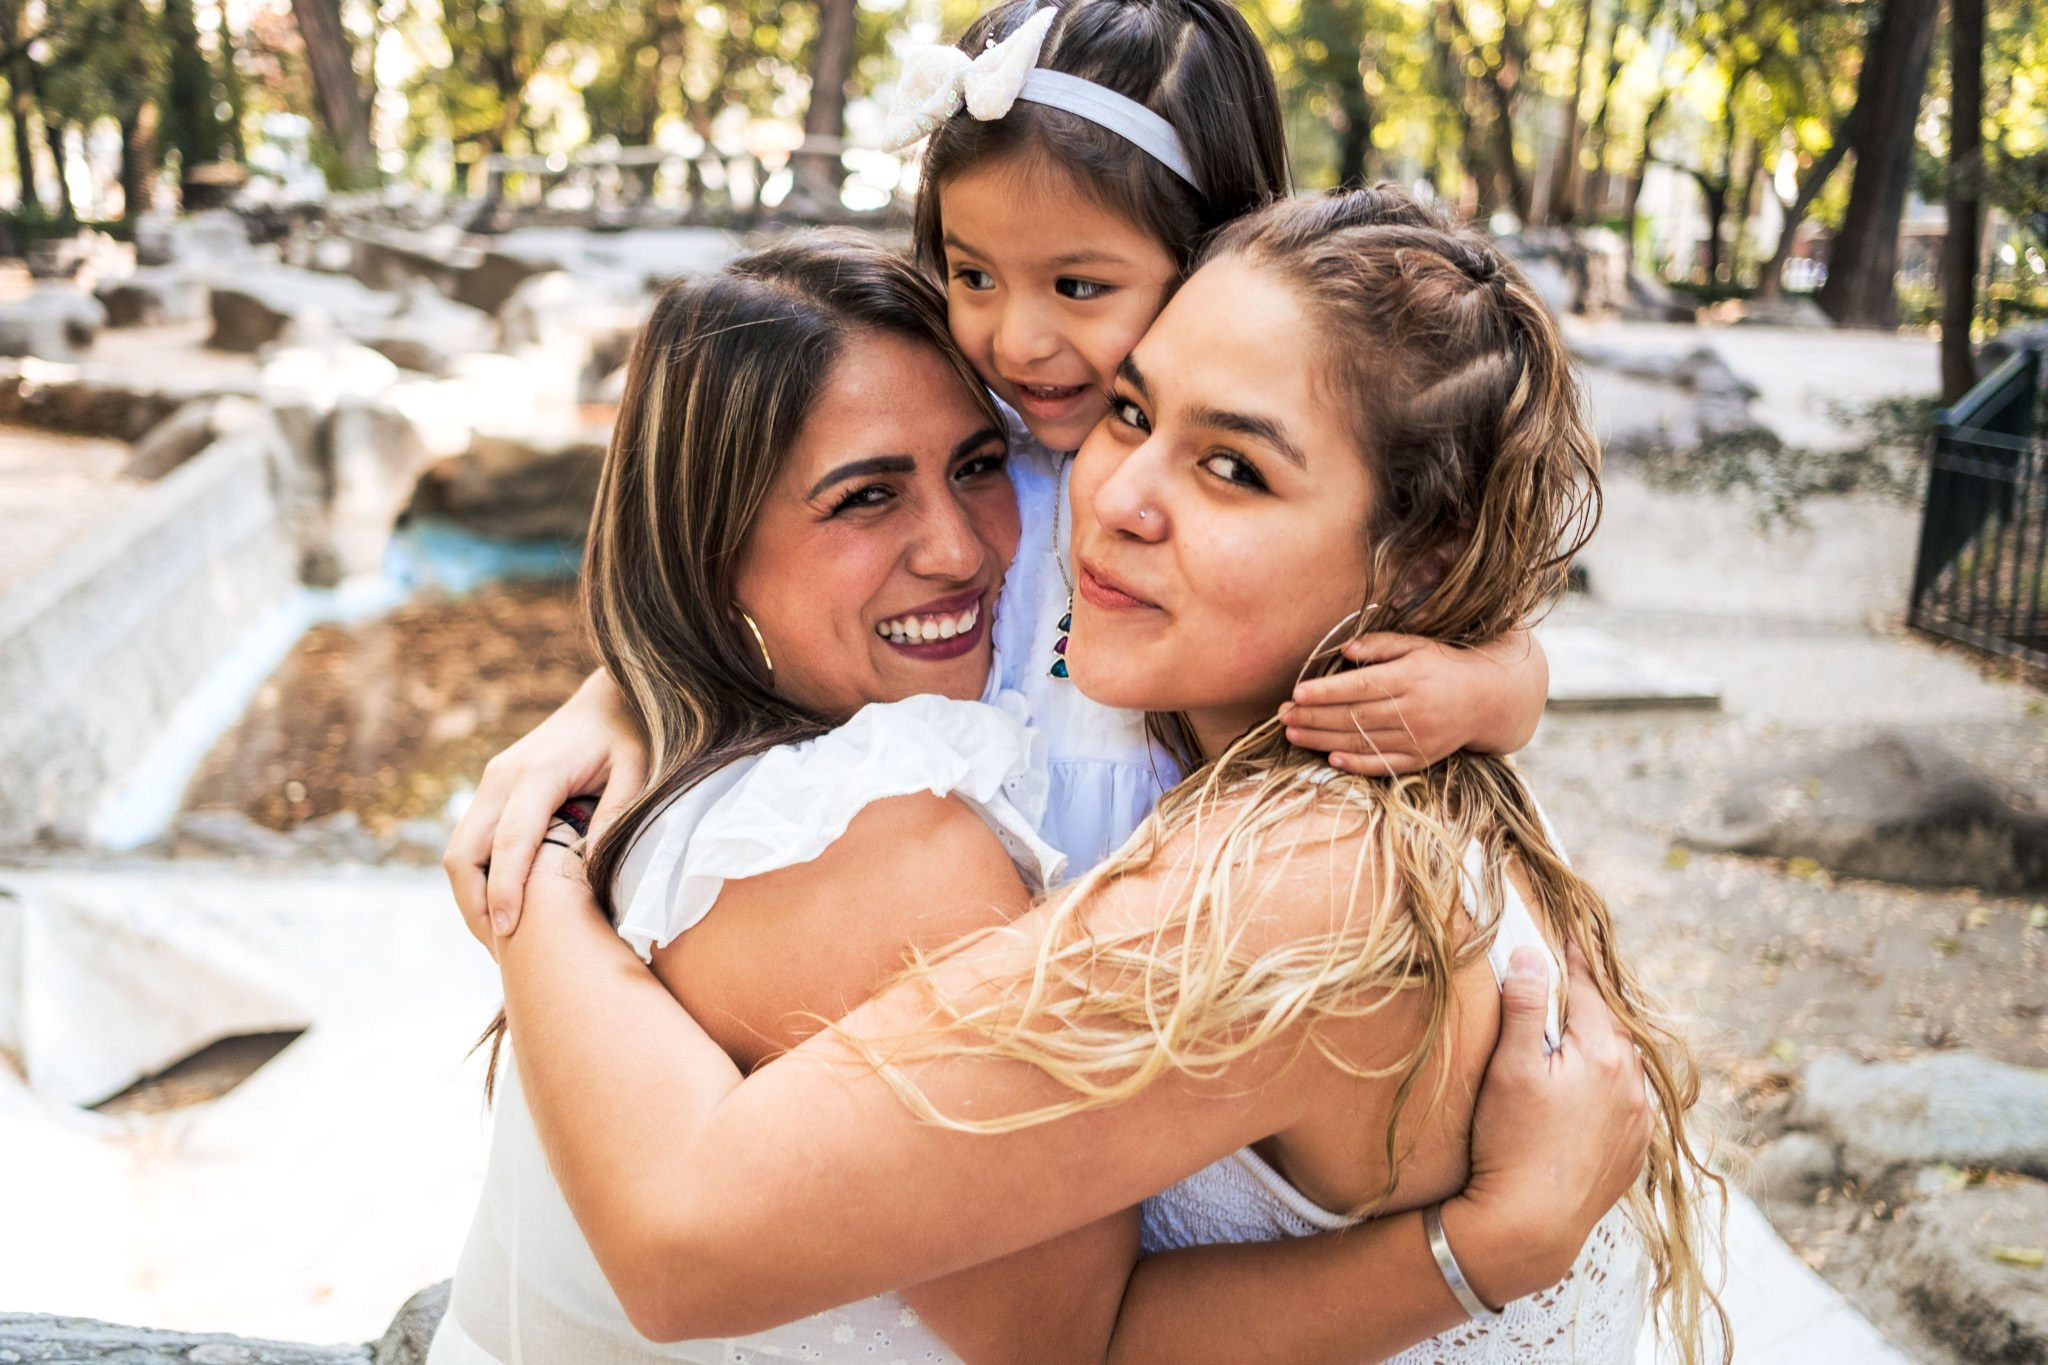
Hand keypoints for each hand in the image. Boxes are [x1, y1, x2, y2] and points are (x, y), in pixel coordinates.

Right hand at [444, 669, 647, 946]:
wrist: (610, 696)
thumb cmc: (631, 732)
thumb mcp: (639, 768)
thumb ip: (617, 815)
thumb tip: (591, 870)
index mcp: (536, 773)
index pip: (509, 842)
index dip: (505, 890)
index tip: (509, 933)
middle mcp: (501, 778)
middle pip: (462, 854)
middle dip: (475, 907)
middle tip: (505, 955)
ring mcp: (491, 784)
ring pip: (458, 853)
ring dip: (471, 900)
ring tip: (504, 943)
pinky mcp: (493, 792)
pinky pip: (471, 845)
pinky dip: (478, 882)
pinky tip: (505, 910)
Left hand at [1278, 636, 1483, 773]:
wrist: (1488, 698)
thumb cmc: (1442, 666)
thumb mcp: (1417, 644)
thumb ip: (1380, 644)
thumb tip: (1344, 650)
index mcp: (1410, 678)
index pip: (1360, 686)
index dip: (1326, 692)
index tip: (1296, 693)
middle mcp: (1413, 710)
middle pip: (1354, 716)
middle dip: (1314, 717)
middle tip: (1283, 715)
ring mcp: (1418, 738)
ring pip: (1362, 741)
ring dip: (1323, 740)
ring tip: (1293, 734)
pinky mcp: (1421, 758)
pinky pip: (1383, 764)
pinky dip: (1356, 764)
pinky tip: (1331, 758)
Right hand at [1440, 944, 1650, 1307]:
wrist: (1529, 1226)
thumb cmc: (1511, 1143)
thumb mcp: (1510, 1068)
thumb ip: (1525, 1008)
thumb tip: (1533, 956)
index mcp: (1605, 1056)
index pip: (1587, 991)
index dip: (1572, 961)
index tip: (1567, 935)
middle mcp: (1633, 1086)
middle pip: (1611, 1026)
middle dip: (1591, 1002)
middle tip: (1571, 979)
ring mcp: (1638, 1123)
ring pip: (1625, 1066)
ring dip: (1604, 1046)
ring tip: (1581, 1034)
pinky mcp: (1633, 1154)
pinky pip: (1629, 1104)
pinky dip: (1612, 1087)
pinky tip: (1592, 1091)